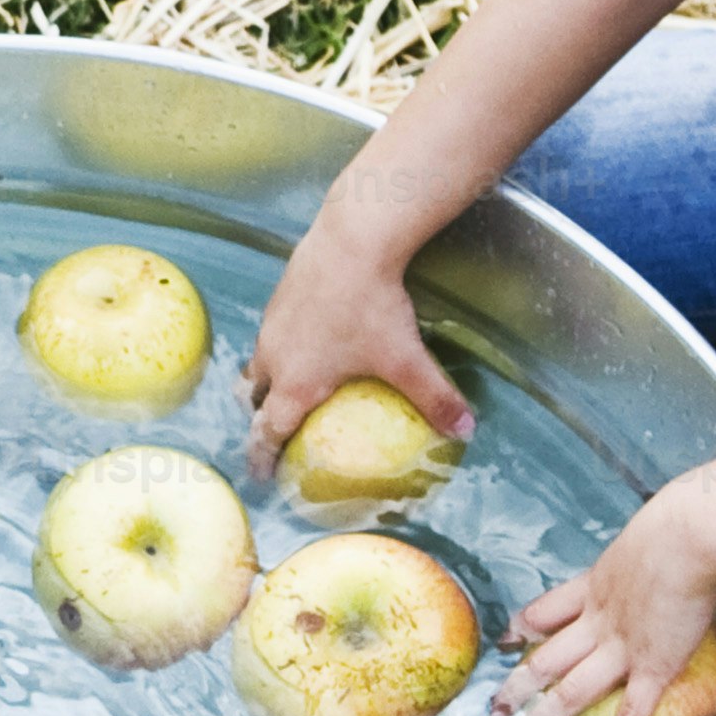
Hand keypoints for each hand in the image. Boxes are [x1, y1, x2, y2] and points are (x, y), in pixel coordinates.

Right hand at [238, 217, 469, 485]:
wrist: (352, 240)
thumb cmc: (373, 306)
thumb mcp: (406, 358)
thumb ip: (434, 397)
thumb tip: (465, 431)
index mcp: (296, 385)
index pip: (267, 433)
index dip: (262, 457)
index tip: (261, 475)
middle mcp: (274, 358)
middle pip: (250, 399)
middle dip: (257, 419)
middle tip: (269, 433)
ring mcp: (271, 325)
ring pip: (256, 364)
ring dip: (263, 382)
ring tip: (281, 387)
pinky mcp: (278, 297)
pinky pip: (269, 335)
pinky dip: (277, 349)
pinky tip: (304, 339)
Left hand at [492, 497, 715, 715]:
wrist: (689, 536)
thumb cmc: (681, 525)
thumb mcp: (649, 535)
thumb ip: (647, 552)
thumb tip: (664, 541)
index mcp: (595, 587)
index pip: (546, 612)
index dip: (524, 627)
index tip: (508, 641)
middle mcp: (598, 621)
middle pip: (546, 659)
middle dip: (516, 687)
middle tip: (494, 711)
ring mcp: (622, 647)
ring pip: (571, 691)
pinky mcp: (654, 666)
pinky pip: (631, 712)